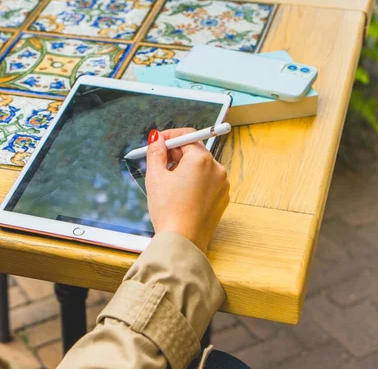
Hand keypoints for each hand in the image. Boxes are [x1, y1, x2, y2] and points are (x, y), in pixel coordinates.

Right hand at [145, 128, 229, 253]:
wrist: (182, 242)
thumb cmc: (168, 210)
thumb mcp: (155, 176)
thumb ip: (156, 152)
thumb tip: (156, 138)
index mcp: (201, 159)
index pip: (187, 135)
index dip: (170, 137)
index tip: (158, 142)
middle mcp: (217, 168)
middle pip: (195, 150)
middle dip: (177, 154)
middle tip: (159, 163)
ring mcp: (222, 184)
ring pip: (201, 167)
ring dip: (185, 169)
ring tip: (169, 184)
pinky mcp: (222, 198)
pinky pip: (208, 182)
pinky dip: (195, 182)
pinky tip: (181, 196)